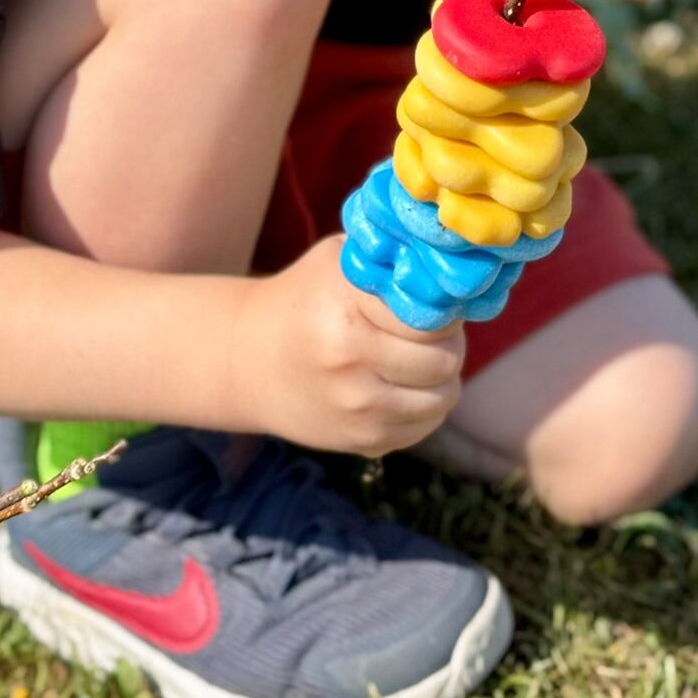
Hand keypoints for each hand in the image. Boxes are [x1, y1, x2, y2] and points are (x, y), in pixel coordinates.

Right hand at [231, 235, 463, 455]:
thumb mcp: (337, 261)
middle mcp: (353, 366)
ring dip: (442, 377)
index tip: (433, 302)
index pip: (433, 318)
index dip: (443, 308)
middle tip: (432, 332)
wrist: (248, 361)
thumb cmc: (302, 298)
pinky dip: (426, 406)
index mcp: (347, 314)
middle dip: (449, 343)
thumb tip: (449, 259)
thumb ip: (390, 256)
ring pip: (444, 397)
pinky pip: (426, 426)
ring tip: (420, 359)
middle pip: (445, 360)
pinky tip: (402, 386)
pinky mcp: (364, 442)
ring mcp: (359, 411)